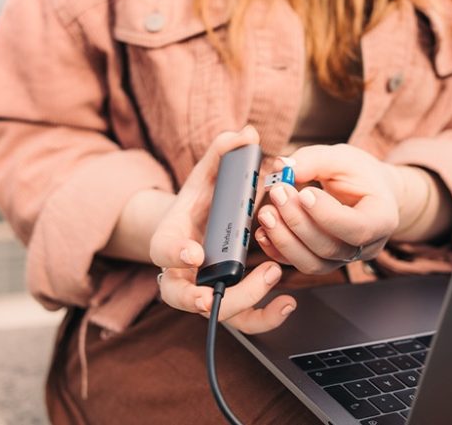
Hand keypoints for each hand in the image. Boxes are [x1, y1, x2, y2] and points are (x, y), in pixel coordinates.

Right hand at [149, 126, 296, 332]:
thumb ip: (223, 153)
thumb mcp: (210, 172)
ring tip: (273, 275)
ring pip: (214, 312)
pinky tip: (288, 303)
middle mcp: (182, 270)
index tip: (194, 254)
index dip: (174, 254)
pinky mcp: (228, 297)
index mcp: (172, 236)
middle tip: (226, 282)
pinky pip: (241, 318)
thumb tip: (246, 134)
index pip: (162, 249)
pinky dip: (264, 317)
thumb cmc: (204, 199)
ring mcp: (204, 287)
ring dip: (243, 302)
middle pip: (180, 295)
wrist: (201, 222)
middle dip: (200, 296)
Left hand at [255, 144, 400, 273]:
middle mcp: (366, 246)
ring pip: (312, 263)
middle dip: (298, 222)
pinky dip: (277, 251)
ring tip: (267, 213)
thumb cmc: (360, 175)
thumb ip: (314, 159)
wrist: (368, 192)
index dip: (326, 215)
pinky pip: (298, 265)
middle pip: (330, 248)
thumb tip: (283, 167)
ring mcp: (343, 259)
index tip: (303, 193)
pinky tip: (264, 231)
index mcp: (382, 218)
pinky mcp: (322, 261)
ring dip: (284, 239)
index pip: (357, 228)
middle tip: (277, 193)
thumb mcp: (343, 157)